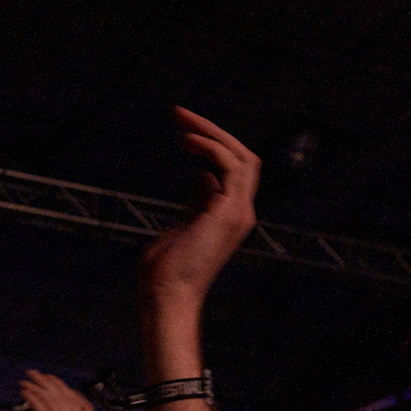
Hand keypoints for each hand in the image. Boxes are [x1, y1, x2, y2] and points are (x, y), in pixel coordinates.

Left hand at [139, 107, 259, 308]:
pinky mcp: (231, 211)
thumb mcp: (183, 224)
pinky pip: (231, 165)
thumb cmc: (166, 269)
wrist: (167, 295)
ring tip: (183, 121)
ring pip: (243, 156)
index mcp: (231, 216)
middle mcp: (242, 212)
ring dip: (212, 133)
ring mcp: (239, 212)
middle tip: (181, 115)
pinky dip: (211, 147)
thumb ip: (197, 201)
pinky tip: (187, 141)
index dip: (211, 146)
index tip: (182, 134)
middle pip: (245, 158)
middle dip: (214, 132)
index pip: (234, 170)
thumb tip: (203, 176)